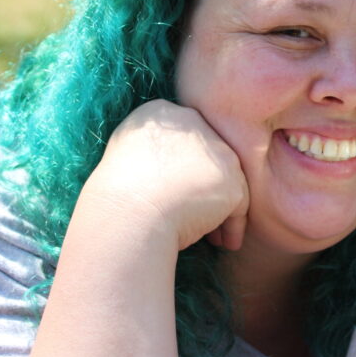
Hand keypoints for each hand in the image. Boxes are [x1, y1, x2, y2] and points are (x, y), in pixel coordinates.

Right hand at [82, 99, 249, 250]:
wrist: (127, 212)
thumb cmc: (116, 197)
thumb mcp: (124, 156)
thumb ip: (150, 152)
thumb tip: (165, 171)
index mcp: (160, 113)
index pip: (182, 138)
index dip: (183, 168)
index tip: (177, 191)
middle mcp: (193, 123)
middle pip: (208, 156)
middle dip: (205, 186)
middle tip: (200, 215)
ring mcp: (217, 150)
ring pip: (227, 179)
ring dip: (222, 208)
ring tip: (216, 237)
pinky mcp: (231, 179)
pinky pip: (239, 205)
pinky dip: (233, 226)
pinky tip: (225, 243)